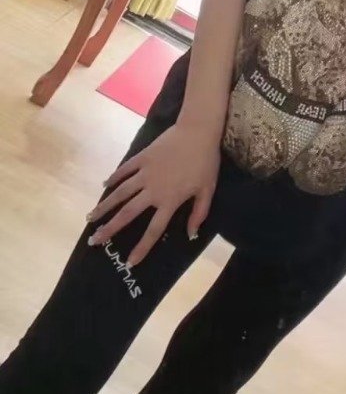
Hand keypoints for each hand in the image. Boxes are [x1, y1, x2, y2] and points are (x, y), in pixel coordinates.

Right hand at [86, 120, 220, 266]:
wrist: (197, 131)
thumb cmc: (205, 162)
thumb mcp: (207, 190)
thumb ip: (198, 213)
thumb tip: (191, 234)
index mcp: (169, 201)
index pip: (154, 230)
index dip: (142, 248)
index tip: (130, 262)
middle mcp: (153, 190)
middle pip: (127, 214)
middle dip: (110, 229)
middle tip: (94, 240)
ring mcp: (145, 173)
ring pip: (120, 193)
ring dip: (104, 206)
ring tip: (90, 218)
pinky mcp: (142, 157)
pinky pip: (124, 170)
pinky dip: (113, 178)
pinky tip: (104, 185)